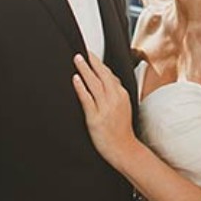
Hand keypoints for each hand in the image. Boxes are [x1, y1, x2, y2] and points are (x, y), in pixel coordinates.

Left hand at [72, 53, 137, 168]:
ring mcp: (105, 108)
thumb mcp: (124, 107)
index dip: (99, 63)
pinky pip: (87, 99)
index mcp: (122, 95)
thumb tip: (107, 79)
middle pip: (102, 75)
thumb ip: (116, 93)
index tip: (91, 55)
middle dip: (92, 61)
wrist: (123, 149)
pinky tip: (76, 79)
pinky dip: (81, 87)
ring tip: (77, 59)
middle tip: (83, 51)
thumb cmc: (122, 130)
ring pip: (94, 84)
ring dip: (85, 69)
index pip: (110, 75)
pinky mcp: (95, 118)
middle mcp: (114, 99)